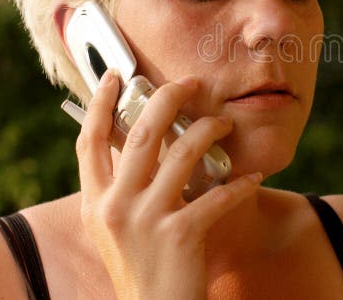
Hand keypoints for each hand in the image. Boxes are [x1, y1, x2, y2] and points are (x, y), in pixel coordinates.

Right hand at [76, 70, 260, 299]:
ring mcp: (147, 220)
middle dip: (168, 98)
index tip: (115, 75)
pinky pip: (217, 196)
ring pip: (183, 153)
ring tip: (224, 124)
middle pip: (140, 133)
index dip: (100, 104)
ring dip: (210, 130)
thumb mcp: (115, 228)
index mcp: (96, 202)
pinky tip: (252, 178)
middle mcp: (116, 206)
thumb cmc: (141, 267)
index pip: (90, 141)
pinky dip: (240, 184)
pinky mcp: (180, 235)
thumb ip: (121, 189)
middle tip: (190, 82)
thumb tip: (143, 142)